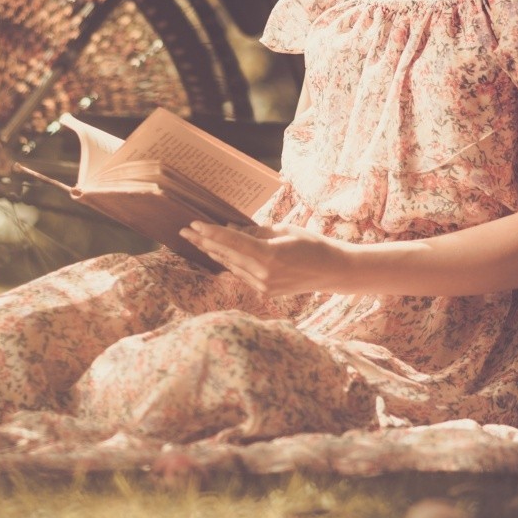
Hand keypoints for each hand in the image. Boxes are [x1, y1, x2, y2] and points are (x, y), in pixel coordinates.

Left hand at [177, 221, 352, 297]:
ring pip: (232, 266)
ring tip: (197, 240)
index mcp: (269, 257)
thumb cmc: (312, 244)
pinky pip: (242, 274)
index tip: (193, 225)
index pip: (232, 242)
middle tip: (185, 231)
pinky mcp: (266, 292)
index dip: (211, 233)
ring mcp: (263, 286)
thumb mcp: (284, 231)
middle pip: (226, 255)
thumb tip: (231, 228)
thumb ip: (255, 232)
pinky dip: (232, 262)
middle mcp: (263, 275)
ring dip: (215, 252)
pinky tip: (221, 252)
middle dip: (204, 242)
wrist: (333, 272)